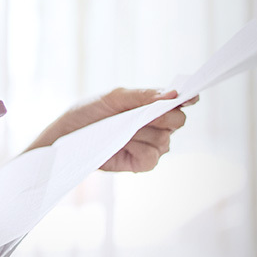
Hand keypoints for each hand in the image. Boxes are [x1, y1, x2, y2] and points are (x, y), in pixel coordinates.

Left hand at [28, 88, 196, 172]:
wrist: (67, 134)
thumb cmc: (89, 112)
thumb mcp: (114, 98)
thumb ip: (144, 96)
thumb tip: (174, 94)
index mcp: (154, 106)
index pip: (179, 102)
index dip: (187, 99)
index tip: (189, 97)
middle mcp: (158, 126)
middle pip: (178, 121)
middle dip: (162, 117)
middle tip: (140, 115)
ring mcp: (152, 145)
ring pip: (164, 139)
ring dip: (141, 133)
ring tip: (120, 130)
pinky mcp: (142, 163)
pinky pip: (152, 157)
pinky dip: (138, 149)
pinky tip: (122, 144)